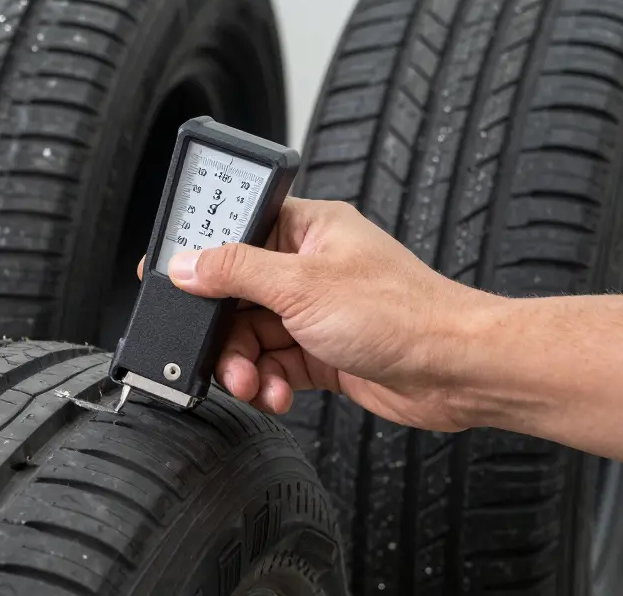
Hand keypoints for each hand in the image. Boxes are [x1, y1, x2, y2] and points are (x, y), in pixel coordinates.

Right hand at [140, 197, 501, 431]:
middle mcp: (307, 267)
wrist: (456, 372)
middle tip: (213, 352)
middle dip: (221, 330)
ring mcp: (313, 311)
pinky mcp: (320, 352)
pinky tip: (275, 394)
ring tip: (251, 383)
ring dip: (243, 364)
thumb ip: (236, 272)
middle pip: (234, 293)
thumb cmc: (402, 314)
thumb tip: (186, 263)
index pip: (235, 229)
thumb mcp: (302, 285)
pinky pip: (272, 365)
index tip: (166, 277)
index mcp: (306, 229)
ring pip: (249, 336)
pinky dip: (266, 383)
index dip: (197, 252)